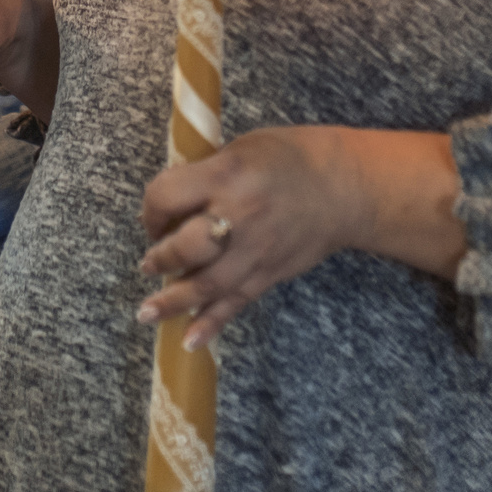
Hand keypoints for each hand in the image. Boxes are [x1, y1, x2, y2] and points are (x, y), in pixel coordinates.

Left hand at [137, 126, 466, 350]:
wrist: (344, 186)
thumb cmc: (288, 158)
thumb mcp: (239, 149)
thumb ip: (204, 176)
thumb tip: (169, 208)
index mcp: (225, 175)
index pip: (166, 196)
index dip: (152, 209)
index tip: (155, 215)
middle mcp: (238, 215)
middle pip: (186, 246)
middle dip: (161, 257)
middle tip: (151, 262)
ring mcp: (255, 250)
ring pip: (205, 284)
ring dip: (172, 301)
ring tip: (146, 313)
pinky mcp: (269, 274)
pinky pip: (235, 303)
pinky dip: (211, 324)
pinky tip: (189, 341)